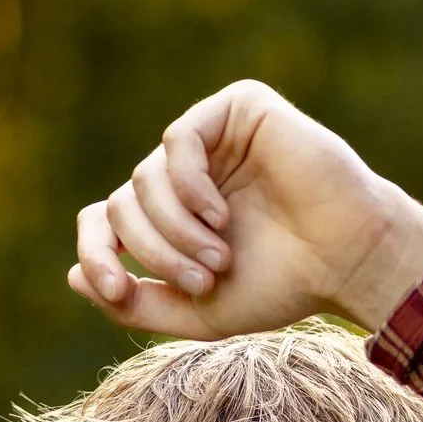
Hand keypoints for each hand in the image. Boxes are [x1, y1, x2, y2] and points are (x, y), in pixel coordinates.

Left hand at [70, 80, 422, 339]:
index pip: (104, 223)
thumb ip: (138, 303)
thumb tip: (74, 277)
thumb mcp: (198, 311)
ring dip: (174, 229)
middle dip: (153, 250)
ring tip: (220, 257)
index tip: (117, 291)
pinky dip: (189, 186)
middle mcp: (185, 176)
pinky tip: (221, 215)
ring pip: (143, 177)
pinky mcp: (236, 110)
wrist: (348, 260)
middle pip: (122, 204)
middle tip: (201, 279)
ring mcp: (210, 141)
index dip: (98, 255)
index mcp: (172, 217)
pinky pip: (177, 140)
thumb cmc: (284, 286)